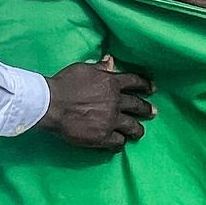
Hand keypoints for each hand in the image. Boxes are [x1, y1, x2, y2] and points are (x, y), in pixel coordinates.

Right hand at [36, 57, 154, 149]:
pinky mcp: (103, 137)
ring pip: (132, 126)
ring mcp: (111, 120)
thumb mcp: (83, 68)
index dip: (145, 84)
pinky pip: (118, 141)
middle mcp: (115, 101)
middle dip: (147, 109)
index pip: (134, 82)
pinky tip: (120, 144)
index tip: (152, 88)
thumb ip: (99, 67)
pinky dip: (120, 142)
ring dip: (137, 129)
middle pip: (137, 105)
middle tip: (153, 112)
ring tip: (140, 132)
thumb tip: (110, 61)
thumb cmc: (65, 83)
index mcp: (112, 82)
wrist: (52, 104)